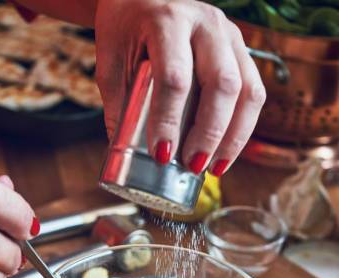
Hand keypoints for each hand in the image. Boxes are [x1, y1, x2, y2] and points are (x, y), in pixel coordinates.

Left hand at [95, 0, 265, 175]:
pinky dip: (242, 128)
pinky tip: (225, 152)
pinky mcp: (241, 51)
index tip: (162, 154)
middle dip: (209, 134)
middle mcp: (207, 24)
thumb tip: (122, 154)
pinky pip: (254, 93)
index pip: (175, 76)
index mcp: (168, 20)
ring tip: (214, 169)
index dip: (170, 120)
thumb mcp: (111, 59)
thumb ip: (118, 102)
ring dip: (233, 137)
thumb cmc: (126, 27)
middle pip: (222, 84)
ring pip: (247, 91)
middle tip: (193, 166)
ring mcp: (230, 36)